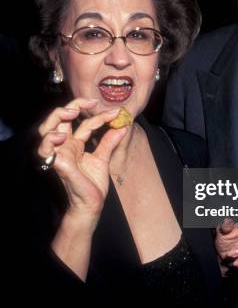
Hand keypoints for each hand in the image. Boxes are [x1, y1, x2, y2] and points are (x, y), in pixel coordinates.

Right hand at [37, 98, 127, 227]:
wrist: (91, 205)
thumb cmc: (93, 184)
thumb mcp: (103, 158)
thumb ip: (109, 142)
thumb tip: (122, 126)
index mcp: (74, 144)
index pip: (84, 122)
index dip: (99, 115)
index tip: (116, 113)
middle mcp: (65, 147)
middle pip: (59, 119)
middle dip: (72, 105)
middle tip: (91, 102)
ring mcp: (59, 154)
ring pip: (46, 129)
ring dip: (56, 117)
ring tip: (72, 112)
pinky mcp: (57, 164)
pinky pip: (45, 150)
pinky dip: (50, 140)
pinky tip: (61, 136)